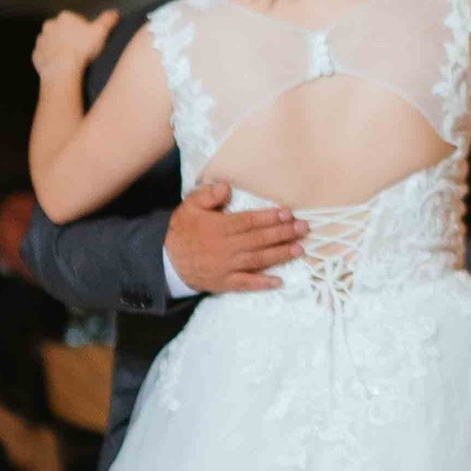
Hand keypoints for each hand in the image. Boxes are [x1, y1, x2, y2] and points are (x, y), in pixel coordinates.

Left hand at [33, 6, 118, 79]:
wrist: (62, 70)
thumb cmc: (82, 49)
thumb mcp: (101, 32)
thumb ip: (107, 20)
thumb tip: (115, 12)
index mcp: (65, 17)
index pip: (76, 20)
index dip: (84, 30)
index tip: (88, 40)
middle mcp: (49, 25)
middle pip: (62, 30)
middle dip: (69, 37)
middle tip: (80, 50)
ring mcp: (41, 41)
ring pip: (52, 42)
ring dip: (59, 47)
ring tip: (70, 59)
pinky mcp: (36, 55)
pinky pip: (45, 55)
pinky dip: (51, 59)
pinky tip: (60, 65)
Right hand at [165, 181, 305, 297]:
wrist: (166, 260)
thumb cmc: (181, 230)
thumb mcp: (190, 206)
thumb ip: (209, 195)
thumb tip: (227, 187)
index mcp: (220, 227)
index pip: (250, 221)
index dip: (270, 217)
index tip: (288, 213)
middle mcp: (227, 247)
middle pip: (260, 239)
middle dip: (284, 233)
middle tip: (304, 228)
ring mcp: (227, 266)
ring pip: (258, 259)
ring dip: (280, 254)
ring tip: (300, 249)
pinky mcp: (225, 282)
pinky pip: (246, 283)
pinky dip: (262, 283)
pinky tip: (279, 281)